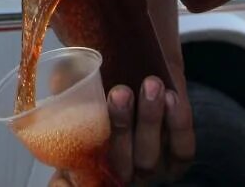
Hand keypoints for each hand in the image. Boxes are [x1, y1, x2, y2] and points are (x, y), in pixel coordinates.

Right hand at [48, 78, 194, 185]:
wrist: (140, 68)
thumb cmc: (103, 76)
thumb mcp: (76, 77)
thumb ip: (67, 84)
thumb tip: (62, 79)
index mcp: (82, 161)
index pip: (65, 184)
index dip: (63, 185)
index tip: (66, 172)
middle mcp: (115, 173)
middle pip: (117, 166)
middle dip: (120, 127)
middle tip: (120, 92)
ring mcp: (148, 170)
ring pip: (149, 159)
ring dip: (150, 120)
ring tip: (151, 84)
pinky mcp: (178, 160)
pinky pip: (182, 150)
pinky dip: (178, 124)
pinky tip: (171, 97)